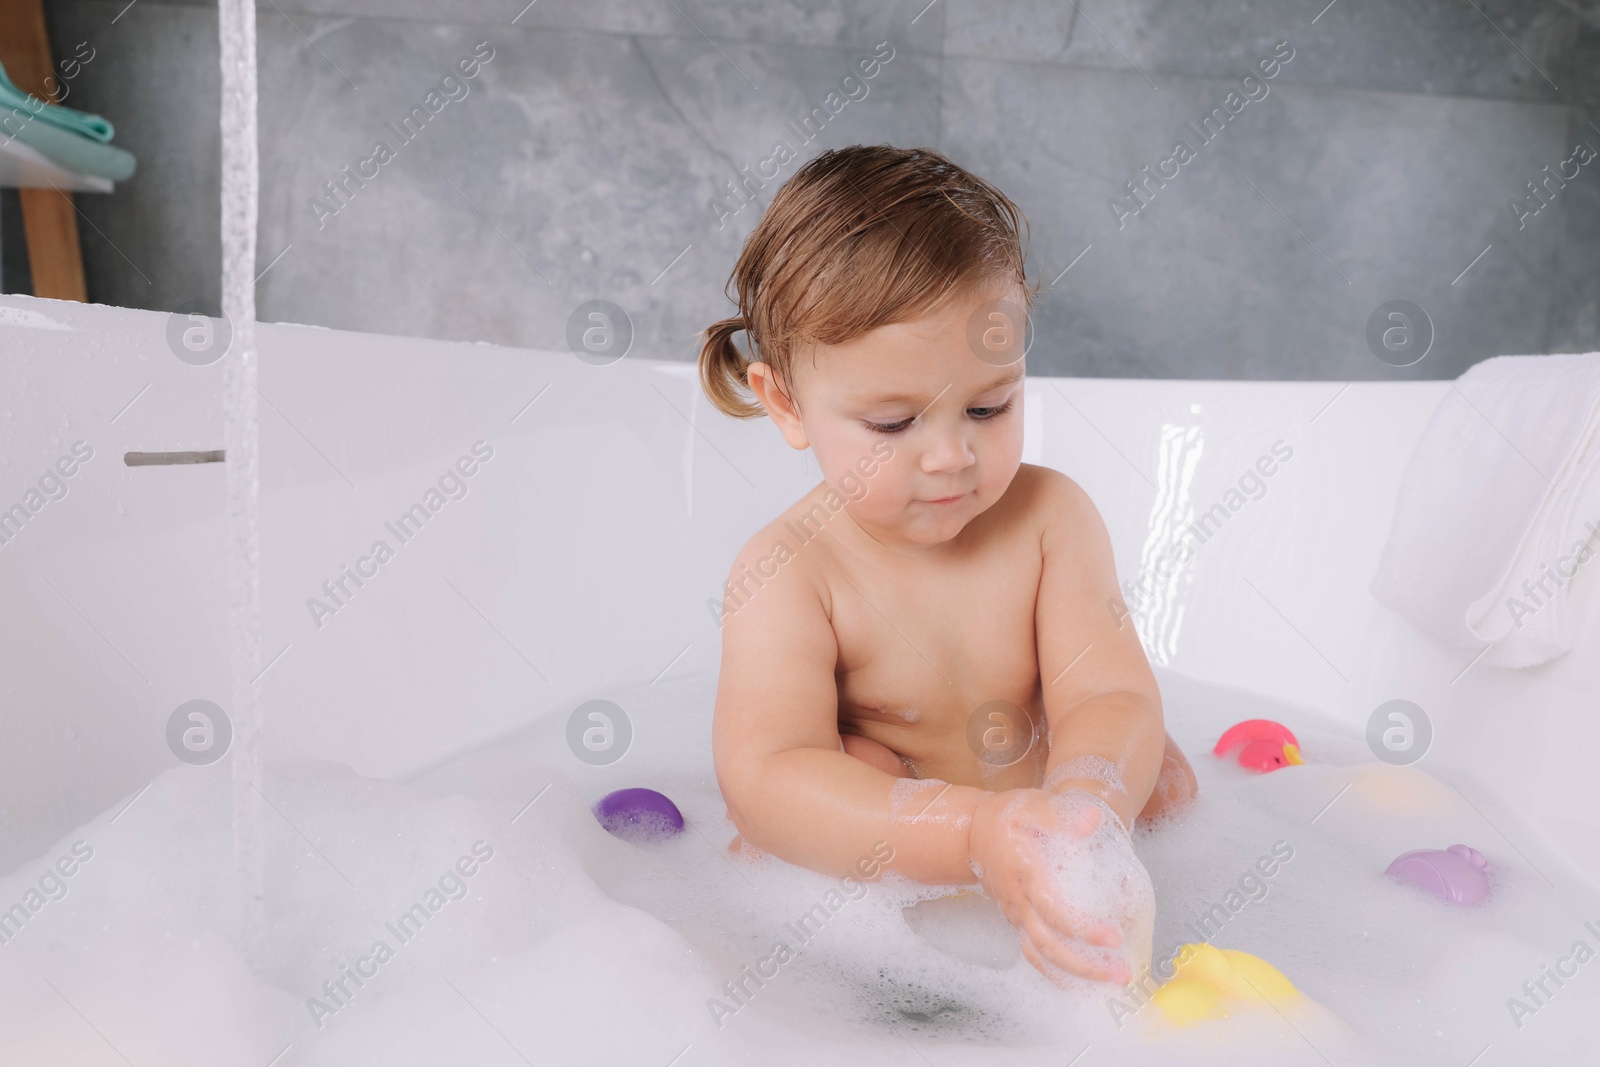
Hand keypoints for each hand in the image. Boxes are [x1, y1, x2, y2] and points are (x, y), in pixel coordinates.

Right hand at [968, 788, 1132, 985]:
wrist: (970, 832)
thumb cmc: (1005, 816)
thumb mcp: (1031, 805)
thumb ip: (1060, 815)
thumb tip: (1093, 820)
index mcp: (1026, 873)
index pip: (1054, 911)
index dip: (1083, 929)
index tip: (1113, 938)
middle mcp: (1019, 901)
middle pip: (1049, 945)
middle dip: (1086, 965)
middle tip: (1120, 974)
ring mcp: (1015, 914)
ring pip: (1040, 955)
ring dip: (1075, 974)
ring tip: (1109, 982)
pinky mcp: (1015, 920)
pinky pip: (1033, 953)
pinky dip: (1055, 972)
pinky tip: (1078, 982)